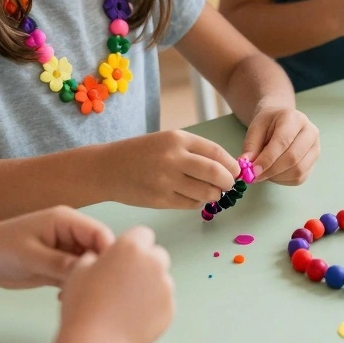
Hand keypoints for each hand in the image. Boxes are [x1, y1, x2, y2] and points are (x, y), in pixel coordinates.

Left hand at [0, 206, 115, 290]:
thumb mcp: (30, 256)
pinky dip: (75, 287)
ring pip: (89, 265)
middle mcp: (71, 233)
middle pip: (98, 250)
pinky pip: (77, 276)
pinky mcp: (60, 266)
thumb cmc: (1, 249)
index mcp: (66, 220)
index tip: (108, 279)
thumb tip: (90, 271)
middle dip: (98, 269)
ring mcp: (66, 250)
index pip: (99, 233)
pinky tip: (64, 300)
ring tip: (76, 298)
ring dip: (86, 281)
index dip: (108, 253)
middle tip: (91, 292)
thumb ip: (59, 263)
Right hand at [59, 226, 173, 342]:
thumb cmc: (82, 304)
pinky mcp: (170, 310)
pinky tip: (133, 319)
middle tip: (125, 282)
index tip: (121, 260)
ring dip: (150, 286)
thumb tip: (101, 259)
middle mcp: (153, 262)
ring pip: (162, 279)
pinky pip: (164, 302)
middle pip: (157, 255)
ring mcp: (165, 287)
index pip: (142, 234)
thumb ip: (95, 257)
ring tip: (127, 305)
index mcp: (131, 246)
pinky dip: (153, 307)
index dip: (132, 246)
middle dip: (145, 264)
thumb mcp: (79, 270)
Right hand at [98, 130, 238, 209]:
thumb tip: (227, 167)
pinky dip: (197, 202)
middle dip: (228, 182)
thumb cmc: (141, 153)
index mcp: (178, 139)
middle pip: (216, 173)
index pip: (217, 152)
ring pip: (206, 192)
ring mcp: (166, 180)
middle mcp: (174, 158)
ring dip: (214, 195)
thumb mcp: (167, 141)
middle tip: (228, 185)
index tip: (236, 171)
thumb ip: (195, 151)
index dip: (231, 165)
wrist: (107, 168)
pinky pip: (191, 204)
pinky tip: (191, 196)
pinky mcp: (160, 199)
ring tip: (210, 192)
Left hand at [242, 107, 319, 184]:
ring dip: (277, 177)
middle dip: (271, 170)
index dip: (268, 159)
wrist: (281, 121)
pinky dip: (284, 180)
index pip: (283, 141)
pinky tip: (273, 174)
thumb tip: (246, 165)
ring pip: (298, 170)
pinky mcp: (314, 161)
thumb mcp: (255, 127)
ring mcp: (315, 147)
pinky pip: (300, 178)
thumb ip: (250, 146)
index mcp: (294, 118)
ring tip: (263, 173)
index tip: (253, 170)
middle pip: (293, 158)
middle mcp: (310, 132)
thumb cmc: (268, 123)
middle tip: (255, 176)